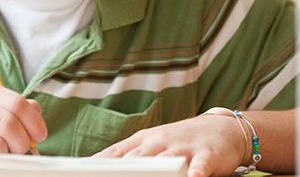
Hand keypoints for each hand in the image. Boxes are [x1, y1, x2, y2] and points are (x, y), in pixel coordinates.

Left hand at [94, 114, 246, 176]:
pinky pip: (201, 163)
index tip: (78, 173)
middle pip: (135, 158)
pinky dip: (196, 170)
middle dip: (119, 171)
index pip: (114, 155)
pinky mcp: (207, 154)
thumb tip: (94, 166)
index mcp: (142, 142)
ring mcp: (182, 148)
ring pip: (166, 159)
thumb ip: (124, 157)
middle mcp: (159, 143)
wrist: (222, 128)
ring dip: (155, 169)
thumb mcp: (149, 146)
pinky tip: (193, 176)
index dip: (96, 165)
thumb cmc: (179, 142)